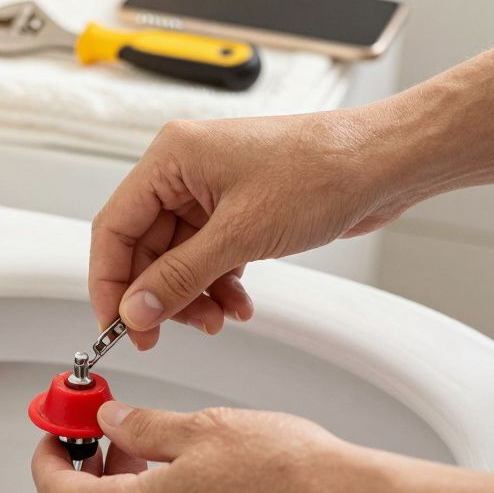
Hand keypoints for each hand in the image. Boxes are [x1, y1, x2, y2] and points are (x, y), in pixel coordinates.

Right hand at [90, 112, 417, 348]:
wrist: (383, 164)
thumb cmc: (323, 169)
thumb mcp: (240, 235)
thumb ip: (179, 277)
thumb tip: (136, 310)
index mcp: (171, 157)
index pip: (115, 226)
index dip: (109, 281)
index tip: (113, 323)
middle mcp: (186, 171)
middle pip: (144, 247)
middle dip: (158, 295)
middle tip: (160, 335)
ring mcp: (212, 191)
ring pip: (177, 258)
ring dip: (191, 295)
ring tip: (215, 319)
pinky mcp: (238, 210)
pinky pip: (208, 258)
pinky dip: (217, 286)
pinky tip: (238, 304)